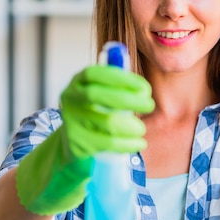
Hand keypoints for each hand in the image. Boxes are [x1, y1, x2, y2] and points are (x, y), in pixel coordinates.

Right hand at [16, 65, 154, 214]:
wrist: (73, 146)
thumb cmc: (96, 114)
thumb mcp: (102, 94)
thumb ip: (117, 82)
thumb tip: (137, 78)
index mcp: (77, 82)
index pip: (95, 73)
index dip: (121, 78)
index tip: (144, 87)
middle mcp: (69, 99)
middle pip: (100, 96)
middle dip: (131, 100)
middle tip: (150, 105)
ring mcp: (71, 123)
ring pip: (108, 123)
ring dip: (133, 127)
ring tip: (141, 129)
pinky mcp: (78, 144)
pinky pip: (109, 143)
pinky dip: (130, 144)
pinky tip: (139, 143)